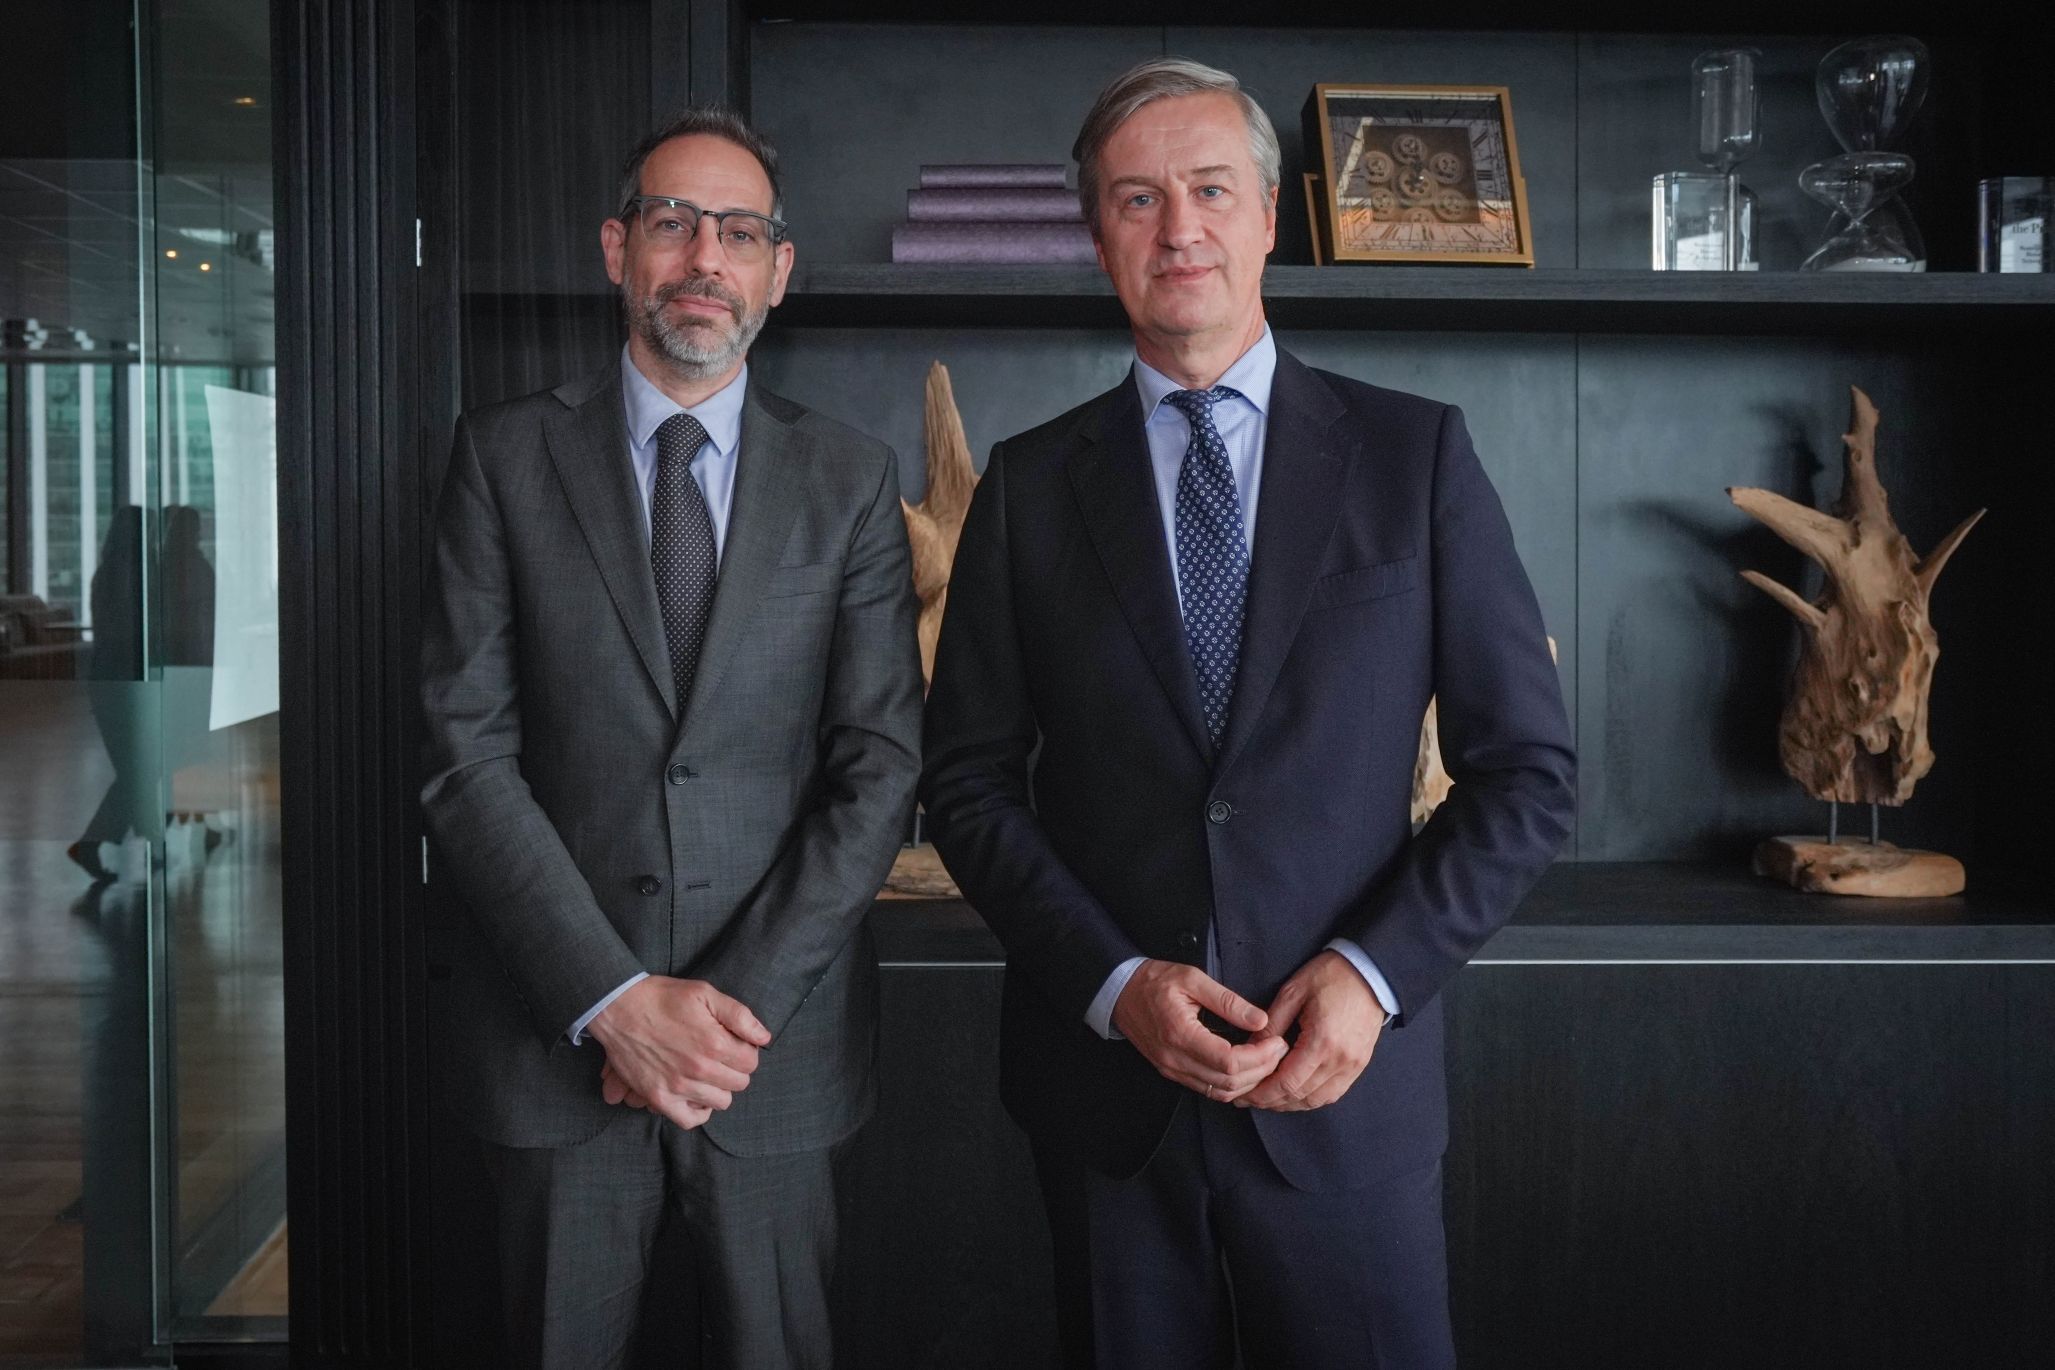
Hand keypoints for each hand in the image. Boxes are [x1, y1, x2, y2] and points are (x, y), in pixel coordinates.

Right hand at [587, 975, 771, 1130]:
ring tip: (708, 1072)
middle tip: (721, 1056)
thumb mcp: (706, 994)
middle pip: (739, 1083)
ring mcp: (678, 1087)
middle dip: (735, 1069)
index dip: (746, 1051)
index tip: (735, 1044)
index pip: (750, 1062)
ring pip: (720, 1102)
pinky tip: (697, 1095)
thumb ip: (740, 1016)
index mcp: (714, 1043)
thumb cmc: (663, 998)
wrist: (619, 1007)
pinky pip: (689, 1120)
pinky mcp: (658, 1097)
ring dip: (719, 1088)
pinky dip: (698, 1111)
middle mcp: (698, 1069)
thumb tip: (764, 1037)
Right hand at [1110, 959, 1287, 1102]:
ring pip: (1220, 1092)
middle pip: (1229, 1083)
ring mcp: (1172, 1069)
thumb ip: (1227, 1000)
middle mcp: (1175, 1059)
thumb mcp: (1192, 978)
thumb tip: (1260, 1019)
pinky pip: (1208, 1090)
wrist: (1119, 993)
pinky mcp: (1172, 1072)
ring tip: (1267, 1059)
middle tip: (1279, 1050)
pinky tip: (1247, 1068)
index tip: (1276, 1042)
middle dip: (1261, 1070)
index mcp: (1180, 1034)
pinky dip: (1232, 1085)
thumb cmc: (1154, 981)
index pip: (1229, 1062)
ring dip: (1249, 1081)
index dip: (1260, 1057)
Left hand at [1239, 950, 1385, 1112]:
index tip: (1244, 1095)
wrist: (1369, 972)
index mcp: (1322, 1041)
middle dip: (1271, 1101)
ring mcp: (1353, 1066)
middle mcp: (1340, 1060)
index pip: (1287, 1083)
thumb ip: (1270, 1024)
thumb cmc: (1331, 975)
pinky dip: (1311, 1098)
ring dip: (1290, 1103)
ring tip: (1268, 1097)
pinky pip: (1332, 1093)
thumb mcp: (1292, 992)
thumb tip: (1250, 1049)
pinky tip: (1295, 1092)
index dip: (1262, 1094)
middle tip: (1249, 1098)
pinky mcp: (1359, 1065)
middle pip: (1300, 1096)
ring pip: (1316, 1100)